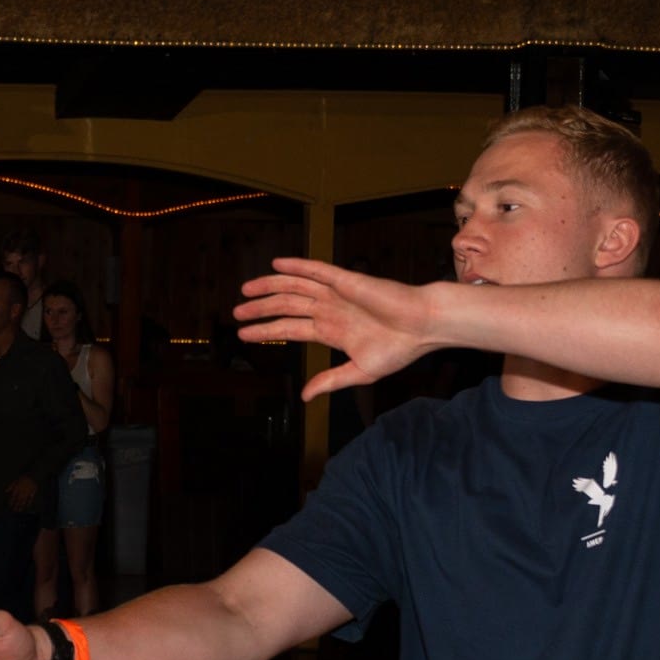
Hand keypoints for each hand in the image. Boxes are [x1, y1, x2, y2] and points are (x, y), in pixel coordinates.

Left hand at [7, 475, 39, 512]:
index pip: (13, 497)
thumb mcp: (15, 481)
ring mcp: (27, 493)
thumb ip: (10, 486)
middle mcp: (22, 492)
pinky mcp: (33, 492)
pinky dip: (29, 503)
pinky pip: (30, 499)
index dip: (11, 501)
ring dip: (21, 506)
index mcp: (17, 489)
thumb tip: (5, 491)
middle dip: (16, 506)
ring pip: (24, 501)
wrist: (32, 475)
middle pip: (18, 500)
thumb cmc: (23, 477)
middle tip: (14, 511)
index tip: (9, 506)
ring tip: (19, 510)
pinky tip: (27, 506)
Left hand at [234, 259, 439, 400]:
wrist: (423, 329)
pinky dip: (297, 266)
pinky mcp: (347, 281)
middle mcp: (329, 309)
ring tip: (245, 291)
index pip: (290, 327)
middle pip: (286, 305)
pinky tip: (276, 264)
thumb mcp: (359, 372)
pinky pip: (318, 270)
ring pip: (295, 287)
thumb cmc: (399, 349)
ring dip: (269, 287)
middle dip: (260, 308)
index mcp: (331, 330)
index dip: (266, 330)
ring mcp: (336, 294)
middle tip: (236, 313)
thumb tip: (304, 396)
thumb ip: (330, 380)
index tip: (245, 335)